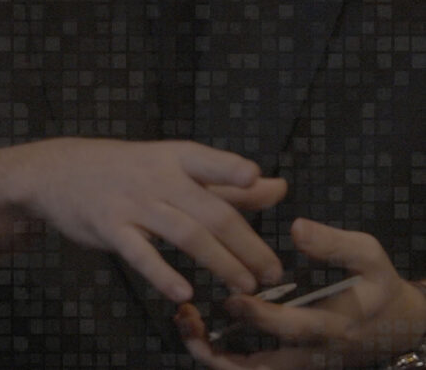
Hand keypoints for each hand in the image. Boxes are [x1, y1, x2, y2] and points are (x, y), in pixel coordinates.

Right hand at [18, 138, 286, 301]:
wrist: (56, 171)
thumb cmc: (124, 170)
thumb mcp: (171, 166)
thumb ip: (225, 182)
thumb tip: (278, 187)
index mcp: (174, 158)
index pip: (208, 162)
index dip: (230, 169)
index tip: (256, 178)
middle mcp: (155, 177)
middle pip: (210, 210)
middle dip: (246, 244)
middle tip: (272, 272)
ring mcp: (131, 203)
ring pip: (184, 234)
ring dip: (220, 262)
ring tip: (246, 287)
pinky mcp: (109, 228)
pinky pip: (139, 254)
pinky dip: (162, 274)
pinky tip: (183, 294)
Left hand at [178, 218, 425, 368]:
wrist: (398, 326)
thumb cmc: (378, 286)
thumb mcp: (370, 257)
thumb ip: (336, 244)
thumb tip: (297, 228)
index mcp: (332, 326)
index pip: (291, 330)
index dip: (259, 318)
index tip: (232, 298)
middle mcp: (310, 354)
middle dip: (217, 351)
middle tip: (187, 319)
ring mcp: (298, 364)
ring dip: (212, 357)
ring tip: (185, 326)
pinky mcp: (288, 365)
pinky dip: (221, 356)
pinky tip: (199, 328)